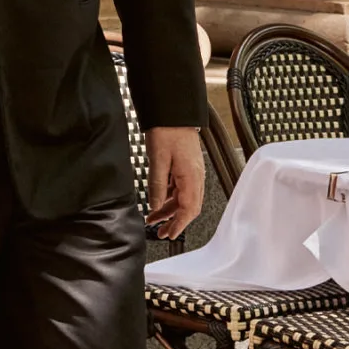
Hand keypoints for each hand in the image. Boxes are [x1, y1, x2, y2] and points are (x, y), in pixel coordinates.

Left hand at [146, 126, 204, 242]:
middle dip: (174, 222)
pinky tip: (158, 200)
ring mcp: (192, 172)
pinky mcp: (187, 166)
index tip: (169, 235)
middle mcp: (195, 177)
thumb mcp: (157, 161)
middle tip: (160, 232)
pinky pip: (180, 188)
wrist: (173, 112)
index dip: (178, 225)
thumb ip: (157, 186)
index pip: (188, 210)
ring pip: (183, 198)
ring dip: (169, 210)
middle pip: (188, 207)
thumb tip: (155, 206)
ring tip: (153, 218)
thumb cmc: (167, 132)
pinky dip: (170, 197)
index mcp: (191, 178)